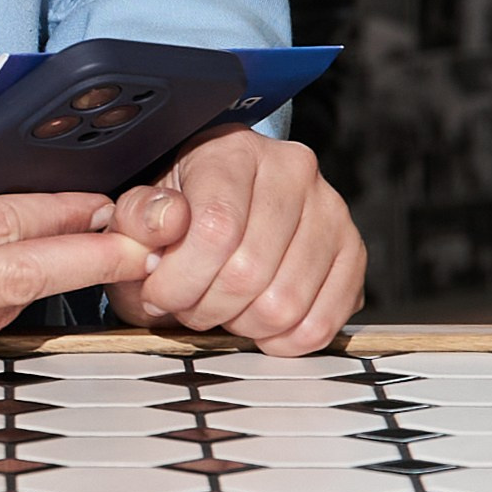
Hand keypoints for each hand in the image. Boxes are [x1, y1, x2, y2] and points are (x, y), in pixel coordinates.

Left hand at [104, 123, 364, 353]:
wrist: (222, 207)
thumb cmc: (180, 211)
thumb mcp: (141, 208)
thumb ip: (138, 217)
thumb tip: (168, 222)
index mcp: (235, 151)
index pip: (215, 228)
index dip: (179, 279)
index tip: (156, 293)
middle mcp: (293, 171)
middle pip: (249, 273)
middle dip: (204, 307)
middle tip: (187, 305)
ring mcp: (331, 212)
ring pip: (285, 306)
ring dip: (241, 325)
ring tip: (220, 308)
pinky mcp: (353, 253)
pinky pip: (322, 324)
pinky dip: (283, 341)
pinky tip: (256, 322)